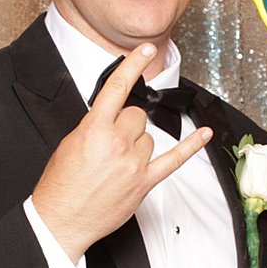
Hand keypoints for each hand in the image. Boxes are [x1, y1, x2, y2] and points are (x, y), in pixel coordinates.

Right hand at [32, 42, 212, 261]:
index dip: (133, 64)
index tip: (145, 49)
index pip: (118, 88)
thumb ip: (94, 126)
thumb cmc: (61, 184)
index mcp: (94, 129)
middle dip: (126, 125)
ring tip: (117, 164)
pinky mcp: (144, 182)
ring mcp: (133, 163)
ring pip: (150, 138)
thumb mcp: (70, 143)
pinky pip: (174, 160)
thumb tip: (113, 118)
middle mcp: (116, 143)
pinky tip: (205, 134)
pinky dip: (192, 146)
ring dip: (137, 145)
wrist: (61, 218)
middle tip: (110, 144)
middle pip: (137, 116)